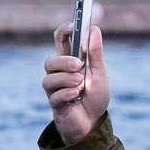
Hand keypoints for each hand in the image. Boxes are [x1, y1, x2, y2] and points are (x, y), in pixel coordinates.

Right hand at [43, 20, 110, 145]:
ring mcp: (55, 89)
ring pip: (49, 78)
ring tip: (80, 83)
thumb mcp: (100, 73)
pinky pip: (54, 95)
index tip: (73, 25)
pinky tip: (76, 95)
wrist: (93, 123)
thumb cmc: (94, 96)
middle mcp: (59, 73)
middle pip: (50, 60)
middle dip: (63, 61)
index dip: (64, 30)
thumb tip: (94, 28)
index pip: (60, 40)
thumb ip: (95, 53)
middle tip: (78, 65)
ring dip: (66, 79)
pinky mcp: (55, 104)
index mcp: (69, 60)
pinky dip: (66, 93)